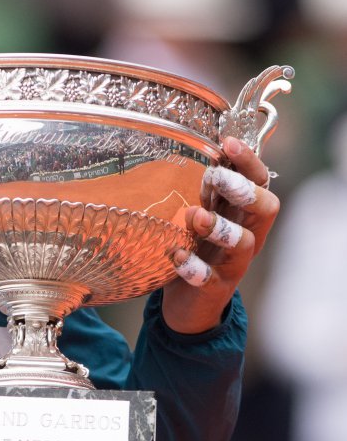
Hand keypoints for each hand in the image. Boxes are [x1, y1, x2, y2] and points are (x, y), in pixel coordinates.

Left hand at [162, 136, 279, 333]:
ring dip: (221, 227)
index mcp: (243, 212)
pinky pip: (209, 277)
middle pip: (266, 209)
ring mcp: (233, 263)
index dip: (248, 161)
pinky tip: (175, 255)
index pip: (259, 180)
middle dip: (244, 191)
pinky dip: (193, 266)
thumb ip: (199, 186)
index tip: (228, 143)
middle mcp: (247, 235)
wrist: (188, 301)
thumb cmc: (195, 245)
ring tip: (196, 216)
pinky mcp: (214, 287)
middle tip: (216, 178)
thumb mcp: (199, 210)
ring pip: (244, 243)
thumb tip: (186, 139)